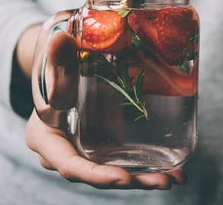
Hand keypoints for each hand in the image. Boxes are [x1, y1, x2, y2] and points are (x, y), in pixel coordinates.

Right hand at [25, 31, 185, 189]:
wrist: (62, 63)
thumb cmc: (53, 64)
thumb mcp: (53, 61)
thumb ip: (57, 56)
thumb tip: (59, 40)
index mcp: (45, 136)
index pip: (68, 164)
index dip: (95, 174)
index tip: (123, 178)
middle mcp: (66, 150)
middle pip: (97, 173)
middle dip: (131, 180)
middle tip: (164, 181)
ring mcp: (87, 149)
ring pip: (115, 170)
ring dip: (146, 177)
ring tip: (176, 177)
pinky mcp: (104, 143)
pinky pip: (125, 159)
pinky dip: (149, 164)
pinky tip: (176, 168)